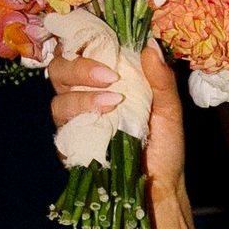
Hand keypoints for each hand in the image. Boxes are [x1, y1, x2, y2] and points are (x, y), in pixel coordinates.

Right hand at [48, 41, 188, 219]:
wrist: (160, 189)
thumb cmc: (165, 149)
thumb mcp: (170, 110)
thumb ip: (161, 79)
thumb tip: (150, 45)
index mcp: (104, 81)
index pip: (79, 51)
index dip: (81, 39)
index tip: (103, 40)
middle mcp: (84, 96)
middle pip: (59, 68)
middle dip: (79, 67)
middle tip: (110, 77)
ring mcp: (75, 121)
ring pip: (58, 96)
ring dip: (83, 95)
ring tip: (114, 102)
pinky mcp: (71, 144)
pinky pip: (62, 126)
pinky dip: (80, 116)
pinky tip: (104, 118)